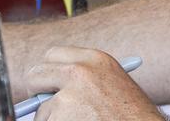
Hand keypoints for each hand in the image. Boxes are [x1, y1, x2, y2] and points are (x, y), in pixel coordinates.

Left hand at [24, 47, 162, 120]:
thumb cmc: (133, 115)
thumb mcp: (113, 85)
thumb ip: (85, 79)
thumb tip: (49, 89)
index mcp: (94, 59)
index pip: (53, 55)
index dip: (48, 71)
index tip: (46, 82)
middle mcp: (79, 71)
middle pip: (36, 74)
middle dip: (37, 92)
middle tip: (43, 107)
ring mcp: (68, 95)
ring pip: (42, 109)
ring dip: (53, 120)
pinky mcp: (60, 115)